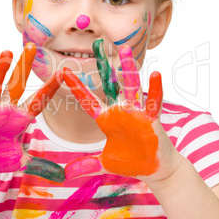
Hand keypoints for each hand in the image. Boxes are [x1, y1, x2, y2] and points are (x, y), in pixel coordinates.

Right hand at [0, 43, 65, 181]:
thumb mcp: (19, 161)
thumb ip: (39, 164)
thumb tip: (62, 176)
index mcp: (20, 119)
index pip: (38, 100)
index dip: (50, 87)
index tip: (63, 72)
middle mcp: (5, 110)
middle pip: (16, 84)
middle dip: (24, 67)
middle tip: (32, 46)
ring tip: (6, 53)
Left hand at [64, 41, 182, 182]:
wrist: (153, 169)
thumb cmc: (130, 162)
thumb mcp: (104, 163)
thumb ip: (86, 164)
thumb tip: (65, 173)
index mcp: (106, 119)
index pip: (87, 100)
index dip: (76, 86)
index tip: (64, 70)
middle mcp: (119, 111)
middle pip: (109, 84)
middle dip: (103, 65)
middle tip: (98, 44)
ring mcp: (136, 113)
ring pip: (130, 86)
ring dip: (127, 69)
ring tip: (124, 49)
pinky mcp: (151, 119)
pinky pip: (153, 102)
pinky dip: (154, 90)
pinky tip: (155, 74)